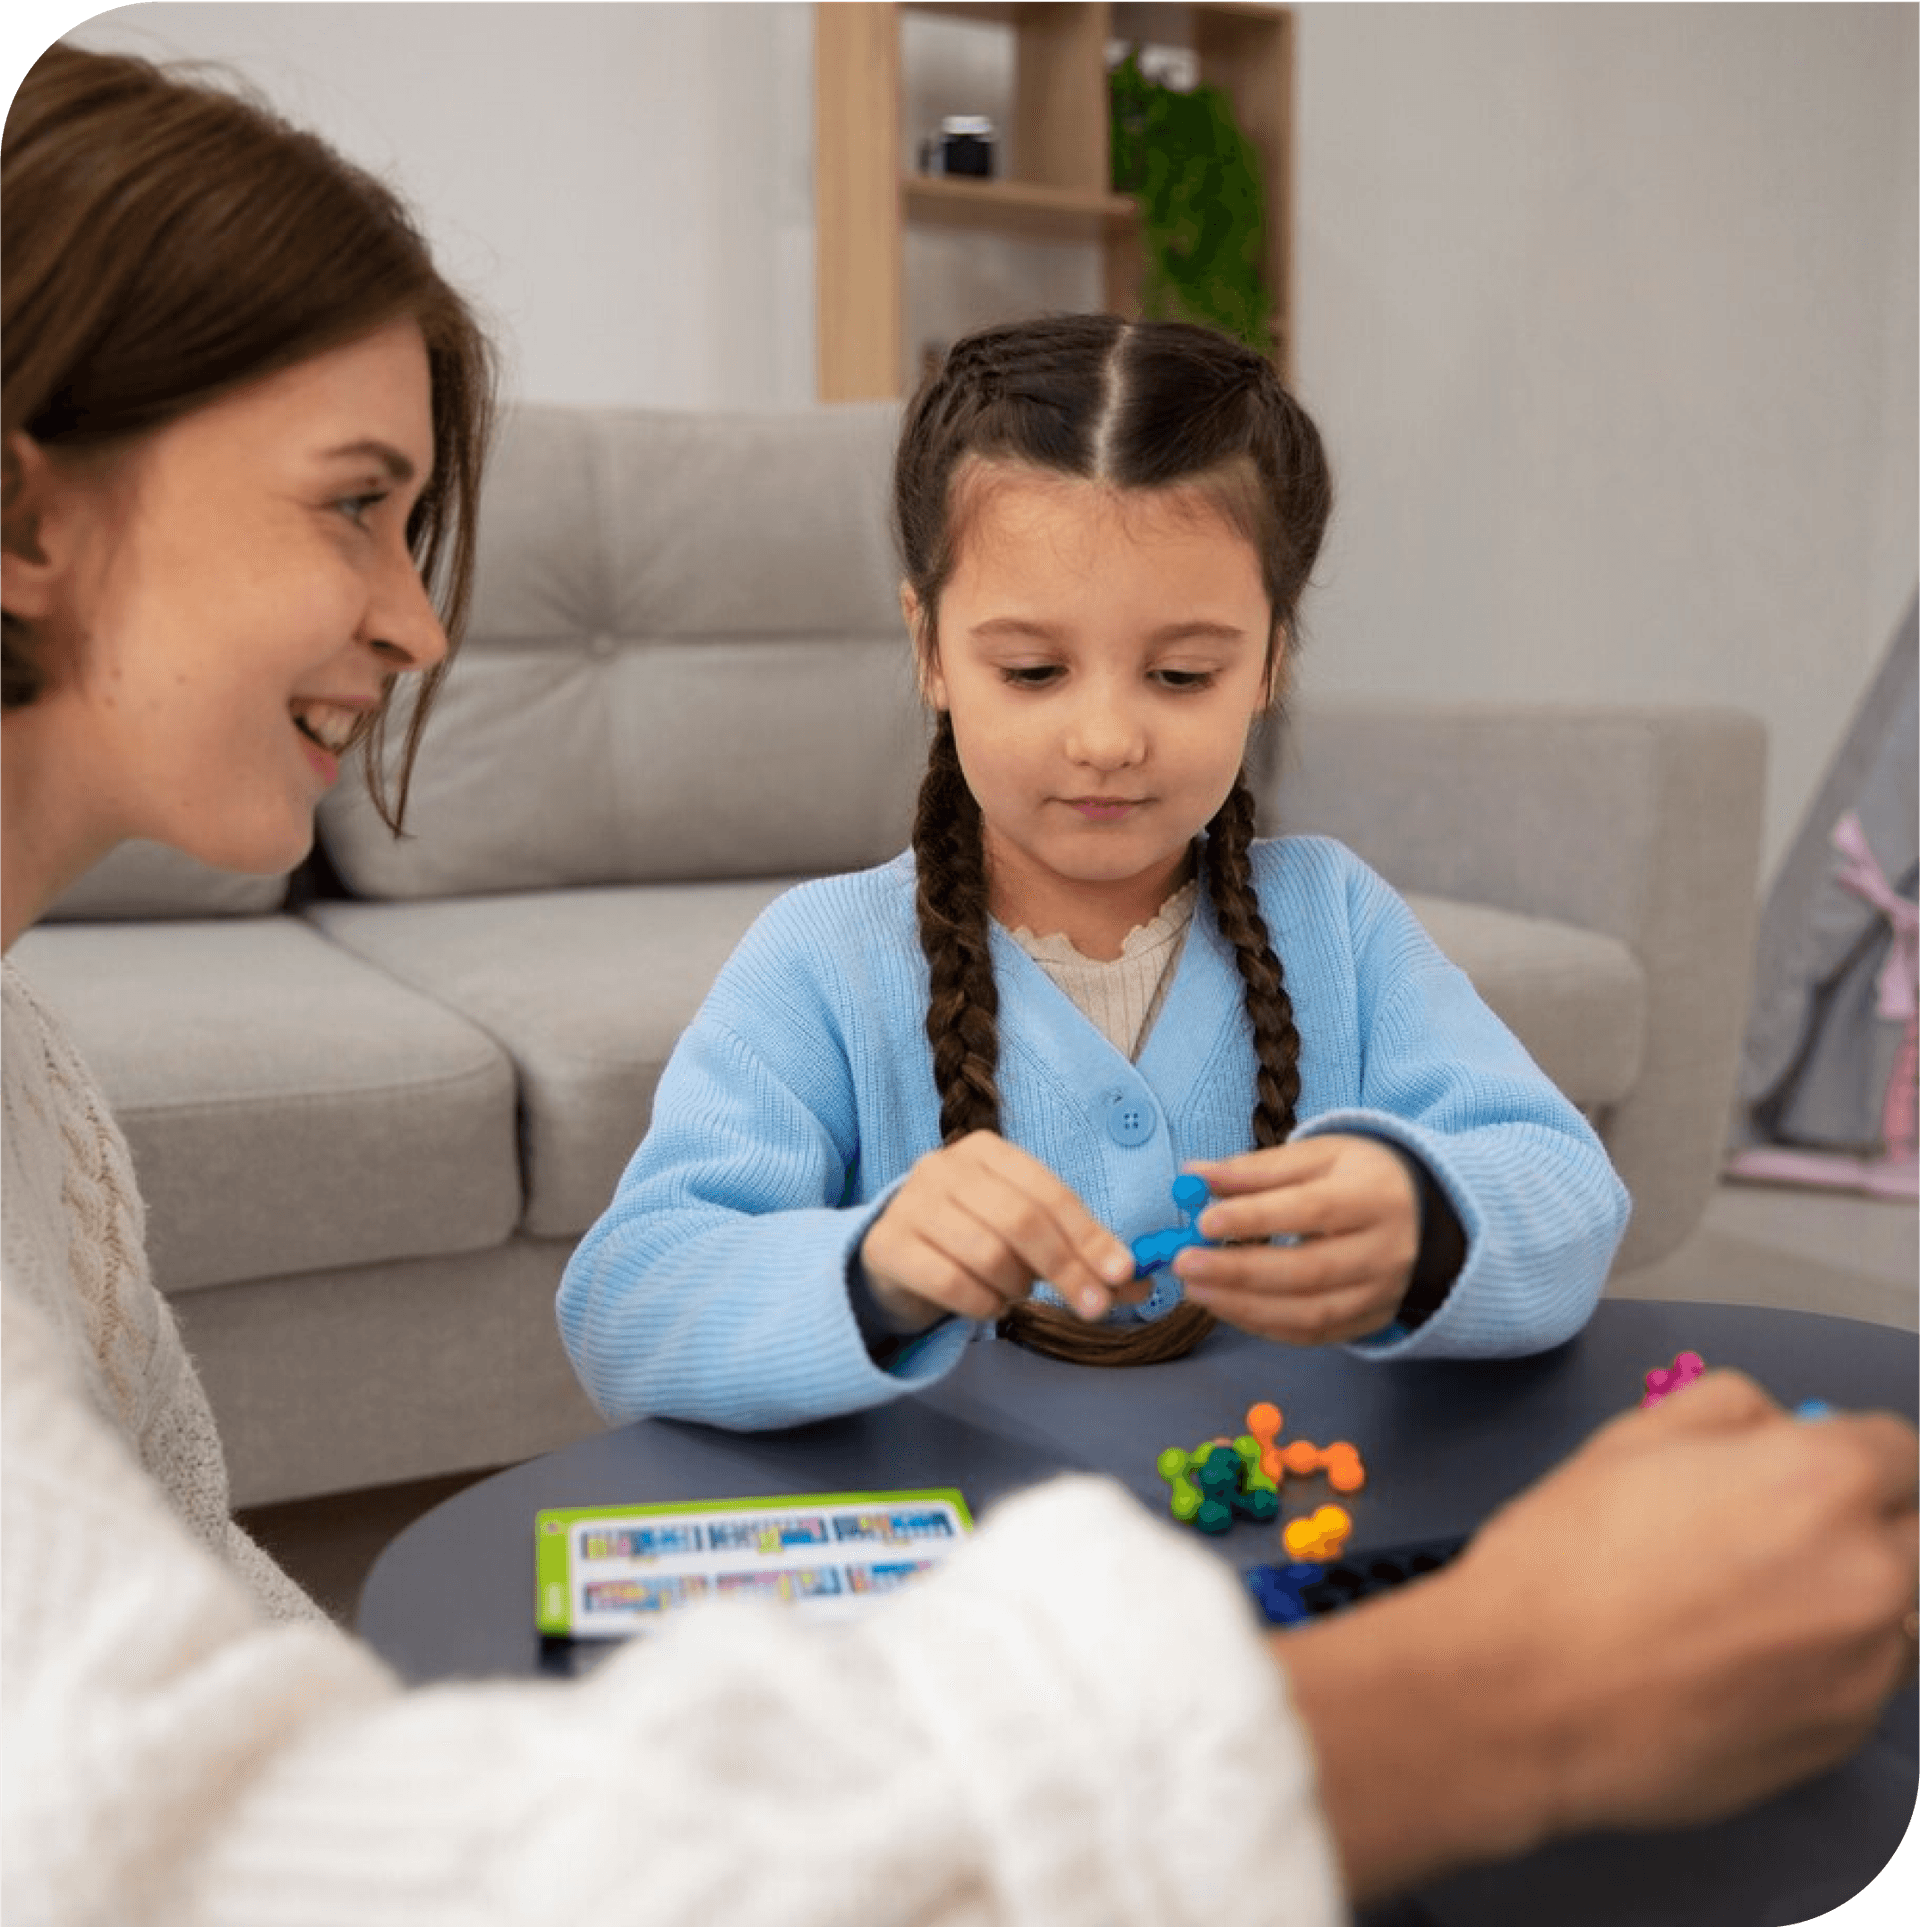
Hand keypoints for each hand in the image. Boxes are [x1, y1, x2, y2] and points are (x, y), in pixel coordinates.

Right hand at [858, 1131, 1140, 1333]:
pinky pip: (951, 1284)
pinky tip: (988, 1305)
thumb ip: (1077, 1250)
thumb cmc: (972, 1238)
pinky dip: (983, 1304)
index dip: (1089, 1235)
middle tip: (1091, 1306)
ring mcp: (910, 1204)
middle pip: (1021, 1220)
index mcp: (987, 1151)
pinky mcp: (887, 1246)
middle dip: (1065, 1268)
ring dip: (1016, 1286)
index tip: (1121, 1274)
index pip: (1049, 1192)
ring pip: (987, 1254)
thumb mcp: (1025, 1232)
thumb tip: (1137, 1279)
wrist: (897, 1256)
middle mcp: (944, 1166)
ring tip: (1017, 1293)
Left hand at [1173, 1135, 1418, 1343]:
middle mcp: (1386, 1251)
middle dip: (1239, 1271)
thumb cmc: (1359, 1176)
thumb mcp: (1316, 1155)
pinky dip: (1263, 1326)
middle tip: (1184, 1264)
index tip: (1203, 1221)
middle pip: (1309, 1270)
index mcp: (1373, 1197)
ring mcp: (1381, 1293)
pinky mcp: (1370, 1321)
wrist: (1423, 1212)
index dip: (1256, 1219)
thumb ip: (1255, 1169)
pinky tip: (1226, 1307)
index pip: (1312, 1211)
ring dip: (1243, 1306)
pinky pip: (1313, 1334)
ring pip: (1309, 1313)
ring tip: (1194, 1288)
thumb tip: (1193, 1174)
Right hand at [1281, 1371, 1919, 1901]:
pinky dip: (1821, 1664)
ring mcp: (1868, 1668)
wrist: (1525, 1695)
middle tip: (1774, 1534)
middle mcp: (1874, 1574)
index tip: (1809, 1468)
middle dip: (1859, 1522)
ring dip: (1850, 1596)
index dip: (1847, 1451)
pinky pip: (1862, 1681)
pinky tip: (1733, 1662)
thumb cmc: (1565, 1559)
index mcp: (1824, 1482)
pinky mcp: (1843, 1739)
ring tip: (1751, 1605)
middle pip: (1912, 1533)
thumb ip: (1730, 1410)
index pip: (1900, 1451)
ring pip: (1898, 1613)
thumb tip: (1778, 1427)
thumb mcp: (1631, 1438)